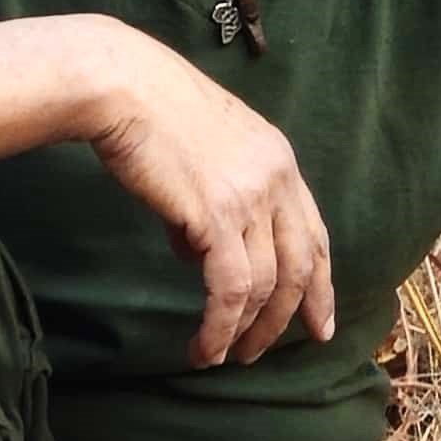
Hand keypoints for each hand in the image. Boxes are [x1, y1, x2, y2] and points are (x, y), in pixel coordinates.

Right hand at [84, 40, 334, 366]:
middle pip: (300, 266)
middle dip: (288, 318)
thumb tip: (197, 252)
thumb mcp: (201, 155)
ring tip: (222, 356)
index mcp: (279, 160)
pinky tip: (206, 347)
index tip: (320, 323)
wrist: (120, 84)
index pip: (314, 234)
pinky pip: (231, 289)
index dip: (320, 284)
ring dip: (246, 331)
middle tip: (262, 353)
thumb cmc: (147, 114)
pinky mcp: (217, 215)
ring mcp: (251, 196)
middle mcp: (277, 178)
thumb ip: (212, 202)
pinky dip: (220, 326)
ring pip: (266, 285)